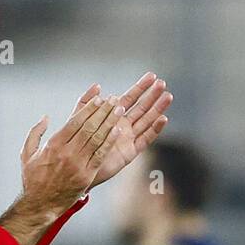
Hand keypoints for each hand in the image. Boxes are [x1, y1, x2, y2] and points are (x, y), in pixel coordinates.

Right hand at [0, 96, 124, 244]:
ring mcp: (78, 164)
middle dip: (103, 111)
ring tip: (119, 110)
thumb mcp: (27, 154)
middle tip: (113, 99)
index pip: (75, 121)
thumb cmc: (32, 179)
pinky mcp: (86, 175)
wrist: (40, 205)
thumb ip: (35, 133)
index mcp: (54, 145)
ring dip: (110, 122)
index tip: (99, 98)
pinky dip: (110, 142)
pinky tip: (117, 131)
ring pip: (97, 138)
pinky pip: (100, 155)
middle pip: (89, 127)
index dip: (89, 108)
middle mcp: (67, 152)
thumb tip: (46, 117)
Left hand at [73, 73, 172, 188]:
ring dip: (157, 108)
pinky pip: (145, 139)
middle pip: (142, 107)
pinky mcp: (131, 152)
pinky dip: (155, 129)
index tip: (152, 75)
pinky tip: (163, 119)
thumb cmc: (77, 145)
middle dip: (152, 95)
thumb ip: (86, 103)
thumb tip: (98, 86)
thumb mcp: (79, 120)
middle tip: (162, 83)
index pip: (130, 98)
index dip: (141, 87)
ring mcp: (128, 138)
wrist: (77, 168)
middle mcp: (123, 126)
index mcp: (113, 116)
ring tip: (167, 96)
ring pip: (147, 120)